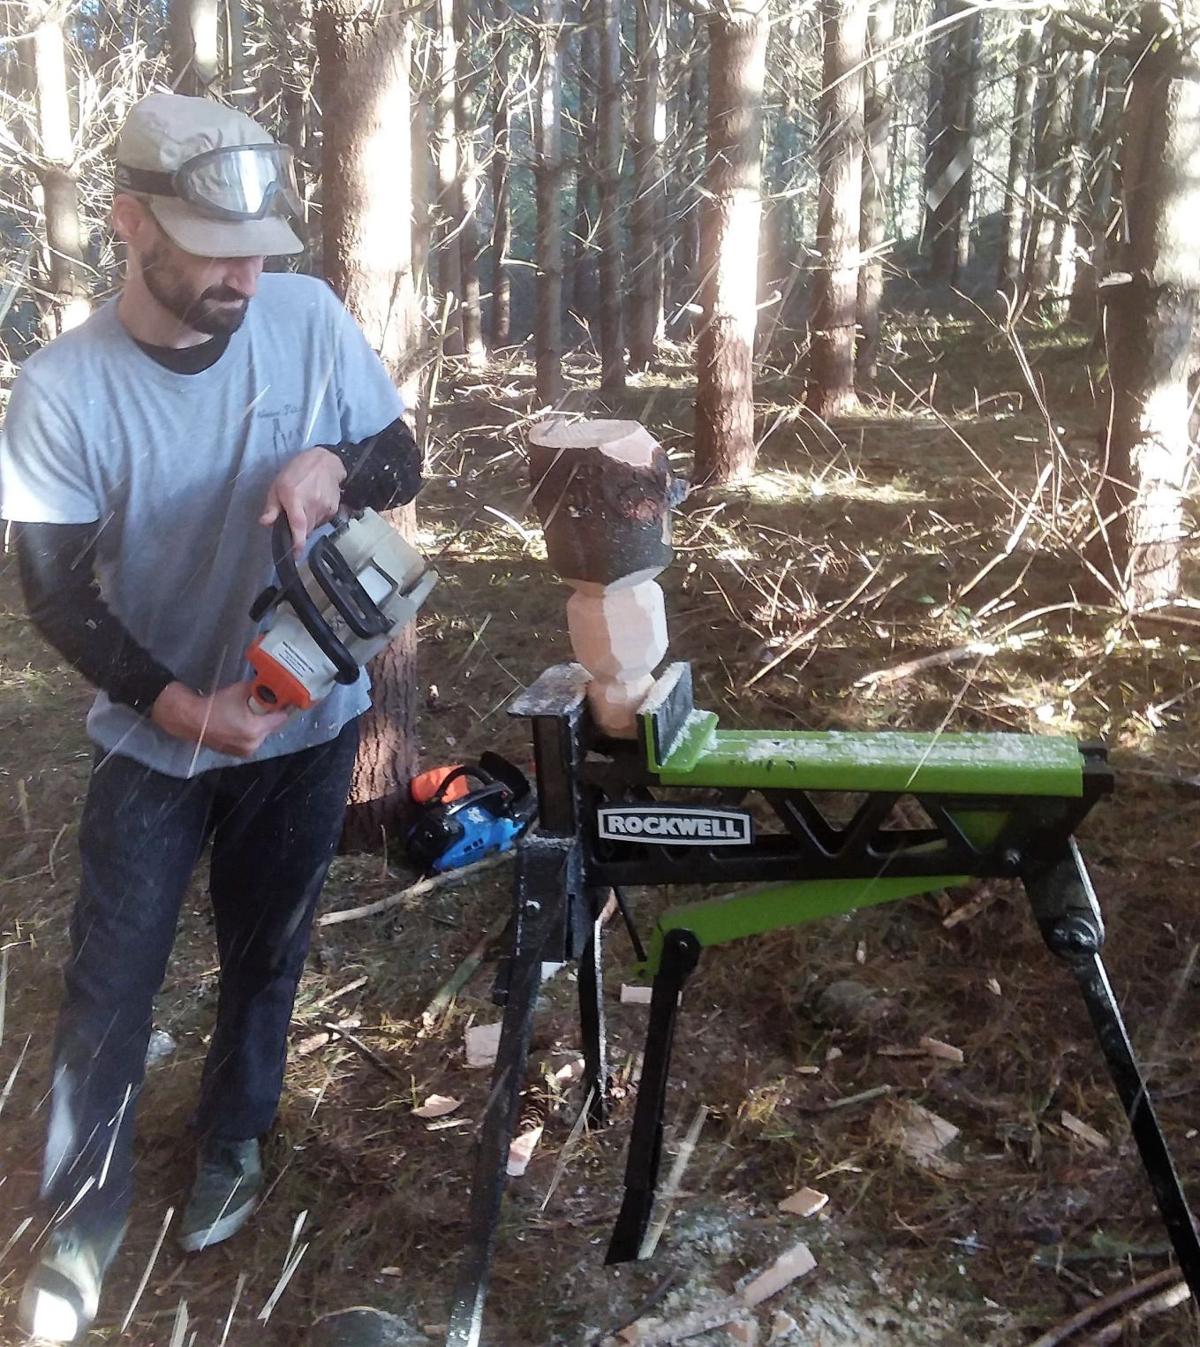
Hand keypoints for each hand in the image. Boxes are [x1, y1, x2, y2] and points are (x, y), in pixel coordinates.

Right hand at [151, 681, 289, 757]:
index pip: (281, 718)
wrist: (189, 719)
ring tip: (247, 712)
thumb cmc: (214, 705)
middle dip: (268, 715)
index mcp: (255, 730)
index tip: (284, 700)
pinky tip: (239, 721)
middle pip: (271, 727)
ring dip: (259, 724)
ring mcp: (244, 751)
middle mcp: (252, 744)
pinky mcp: (236, 753)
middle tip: (262, 704)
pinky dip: (248, 731)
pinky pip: (250, 740)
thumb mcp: (240, 691)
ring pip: (261, 734)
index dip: (283, 707)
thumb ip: (258, 690)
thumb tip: (269, 686)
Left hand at [260, 447, 346, 552]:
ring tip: (304, 507)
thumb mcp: (277, 485)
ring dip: (307, 524)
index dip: (297, 543)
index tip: (295, 555)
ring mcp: (325, 507)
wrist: (326, 462)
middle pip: (306, 530)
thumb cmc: (297, 471)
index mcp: (295, 498)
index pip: (298, 525)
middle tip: (293, 518)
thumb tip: (265, 523)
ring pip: (314, 527)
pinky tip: (314, 505)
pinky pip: (322, 521)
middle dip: (298, 532)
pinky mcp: (333, 509)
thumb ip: (272, 506)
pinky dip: (316, 519)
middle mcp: (312, 504)